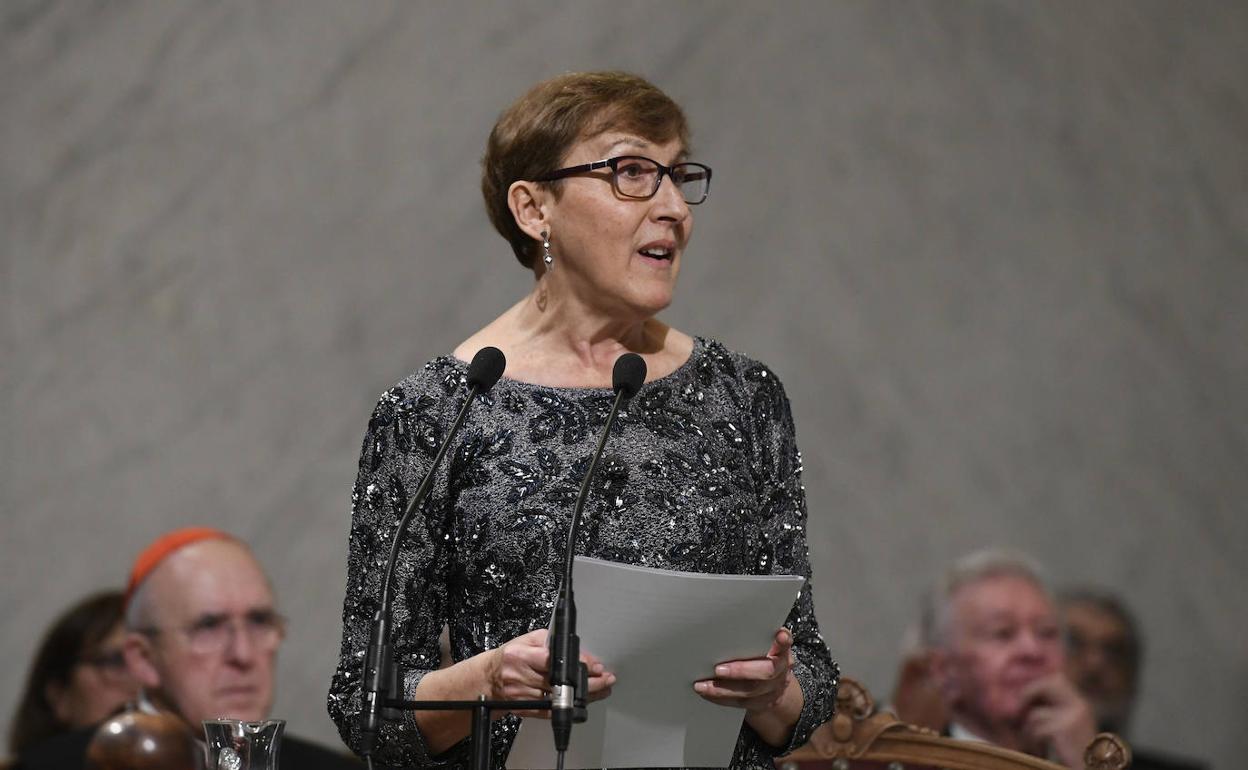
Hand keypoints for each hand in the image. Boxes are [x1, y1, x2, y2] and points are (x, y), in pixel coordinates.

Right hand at [485, 629, 615, 717]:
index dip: (577, 664)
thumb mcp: (528, 639)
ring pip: (561, 699)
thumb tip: (579, 653)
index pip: (554, 660)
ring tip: (602, 689)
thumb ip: (552, 643)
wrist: (489, 679)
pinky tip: (584, 701)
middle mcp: (522, 676)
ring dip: (584, 696)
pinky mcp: (526, 709)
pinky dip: (571, 706)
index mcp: (522, 656)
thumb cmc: (510, 657)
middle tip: (606, 679)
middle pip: (561, 682)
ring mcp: (524, 695)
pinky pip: (553, 710)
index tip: (596, 666)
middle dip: (589, 682)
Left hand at [693, 628, 794, 713]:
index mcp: (782, 651)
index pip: (785, 644)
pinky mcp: (760, 703)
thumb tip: (725, 620)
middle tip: (718, 669)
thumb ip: (755, 636)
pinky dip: (720, 698)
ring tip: (702, 685)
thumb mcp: (765, 644)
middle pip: (766, 672)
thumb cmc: (763, 657)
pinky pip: (739, 703)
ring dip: (722, 689)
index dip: (783, 641)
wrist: (776, 686)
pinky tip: (706, 693)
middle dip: (740, 671)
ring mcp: (772, 690)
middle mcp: (780, 671)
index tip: (779, 635)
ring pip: (749, 692)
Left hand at [1019, 674, 1096, 767]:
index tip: (1024, 701)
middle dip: (1026, 695)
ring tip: (1035, 746)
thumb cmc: (1071, 757)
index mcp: (1081, 707)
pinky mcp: (1063, 729)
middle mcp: (1079, 707)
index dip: (1037, 687)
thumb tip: (1017, 705)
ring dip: (1029, 732)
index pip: (1056, 681)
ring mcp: (1072, 717)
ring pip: (1035, 715)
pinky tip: (1041, 753)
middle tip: (1016, 714)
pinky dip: (1033, 743)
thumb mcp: (1061, 733)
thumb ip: (1047, 716)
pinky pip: (1036, 730)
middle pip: (1046, 685)